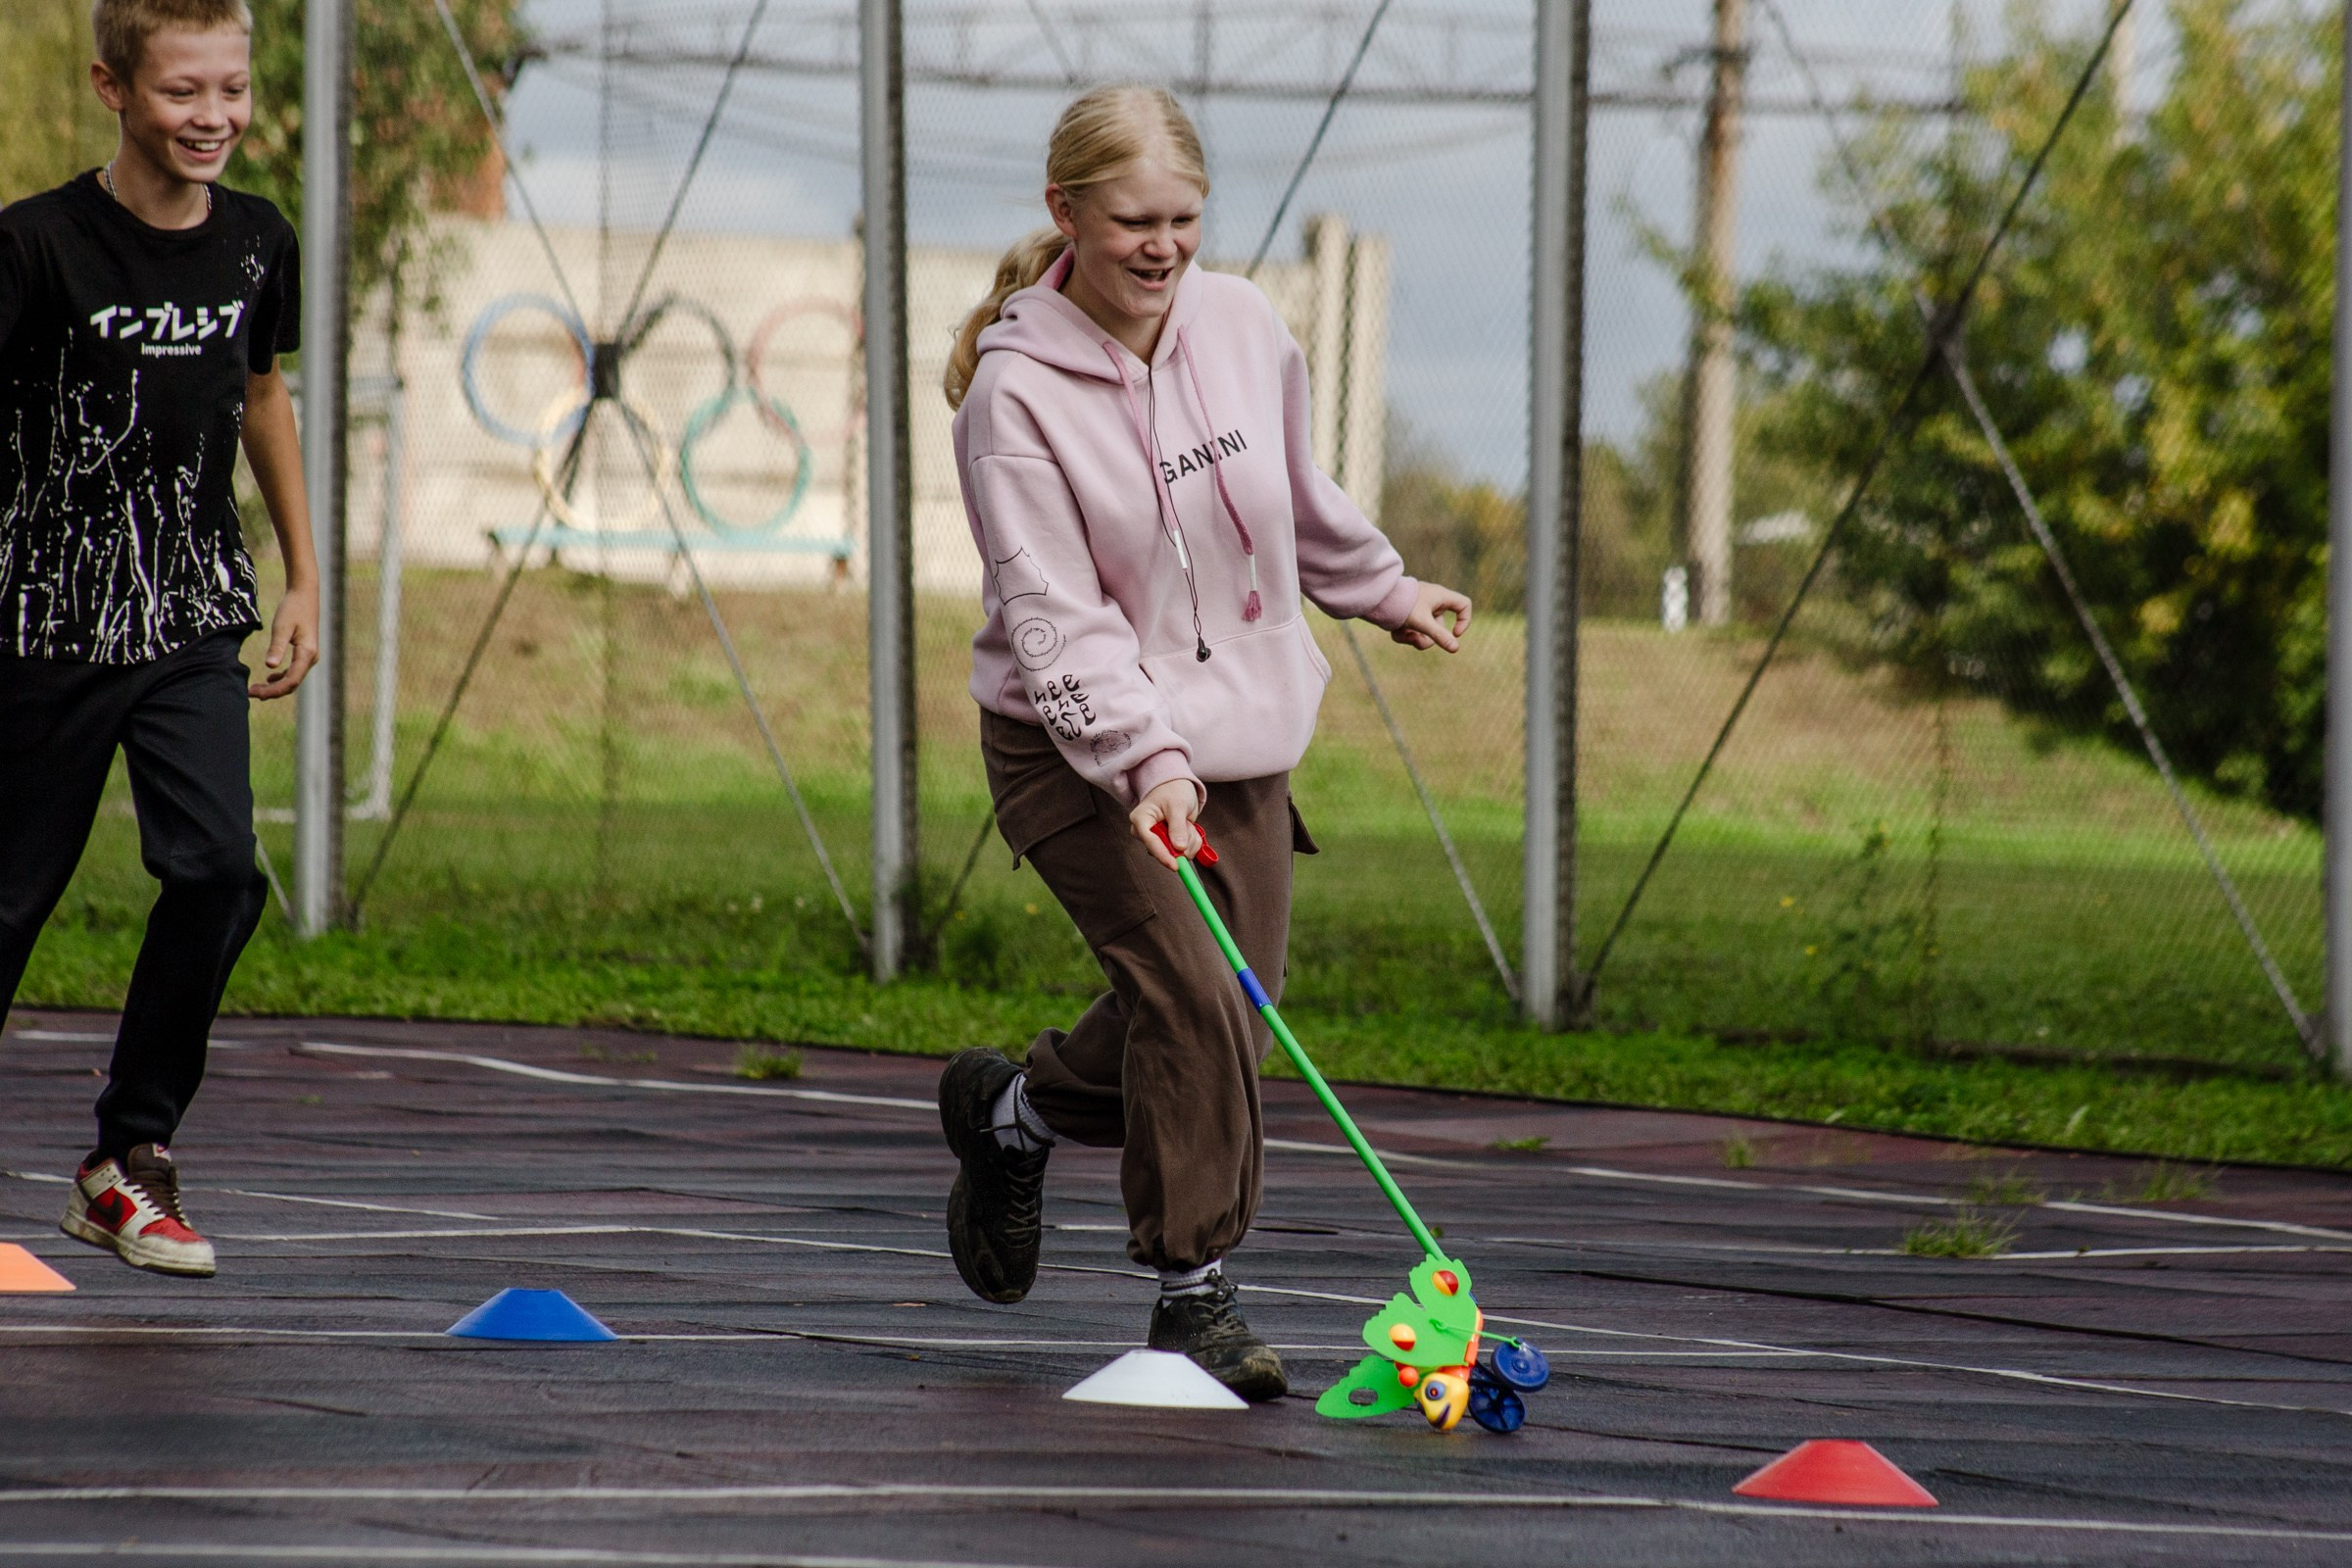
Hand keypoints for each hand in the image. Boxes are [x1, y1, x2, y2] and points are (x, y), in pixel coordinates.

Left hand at [250, 581, 319, 699]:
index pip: (291, 680)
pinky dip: (281, 678)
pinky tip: (268, 679)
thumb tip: (270, 667)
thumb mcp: (282, 627)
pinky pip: (294, 672)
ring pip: (293, 679)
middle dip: (272, 691)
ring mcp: (309, 657)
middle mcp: (311, 658)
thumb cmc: (293, 608)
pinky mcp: (304, 653)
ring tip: (256, 689)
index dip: (274, 690)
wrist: (304, 595)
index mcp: (307, 653)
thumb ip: (277, 647)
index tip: (255, 693)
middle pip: (292, 684)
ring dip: (275, 686)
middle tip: (250, 693)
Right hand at [1130, 777, 1202, 869]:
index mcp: (1141, 820)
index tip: (1175, 865)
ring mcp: (1157, 839)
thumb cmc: (1173, 790)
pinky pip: (1183, 851)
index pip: (1150, 841)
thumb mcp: (1177, 805)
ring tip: (1187, 822)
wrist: (1177, 786)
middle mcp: (1145, 832)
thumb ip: (1177, 827)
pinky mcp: (1168, 843)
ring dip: (1189, 840)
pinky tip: (1188, 827)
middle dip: (1182, 842)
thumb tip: (1179, 848)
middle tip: (1187, 824)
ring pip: (1176, 853)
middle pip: (1164, 851)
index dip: (1163, 855)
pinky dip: (1192, 841)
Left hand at [1392, 581, 1471, 651]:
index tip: (1455, 634)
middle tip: (1418, 640)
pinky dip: (1404, 634)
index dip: (1465, 620)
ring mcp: (1419, 608)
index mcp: (1440, 596)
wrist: (1376, 597)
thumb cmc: (1402, 605)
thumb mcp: (1422, 622)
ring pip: (1424, 631)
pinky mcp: (1407, 614)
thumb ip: (1439, 636)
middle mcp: (1432, 601)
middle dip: (1429, 638)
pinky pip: (1412, 629)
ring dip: (1414, 638)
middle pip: (1440, 627)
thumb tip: (1455, 649)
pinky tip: (1395, 631)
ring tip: (1402, 634)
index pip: (1464, 605)